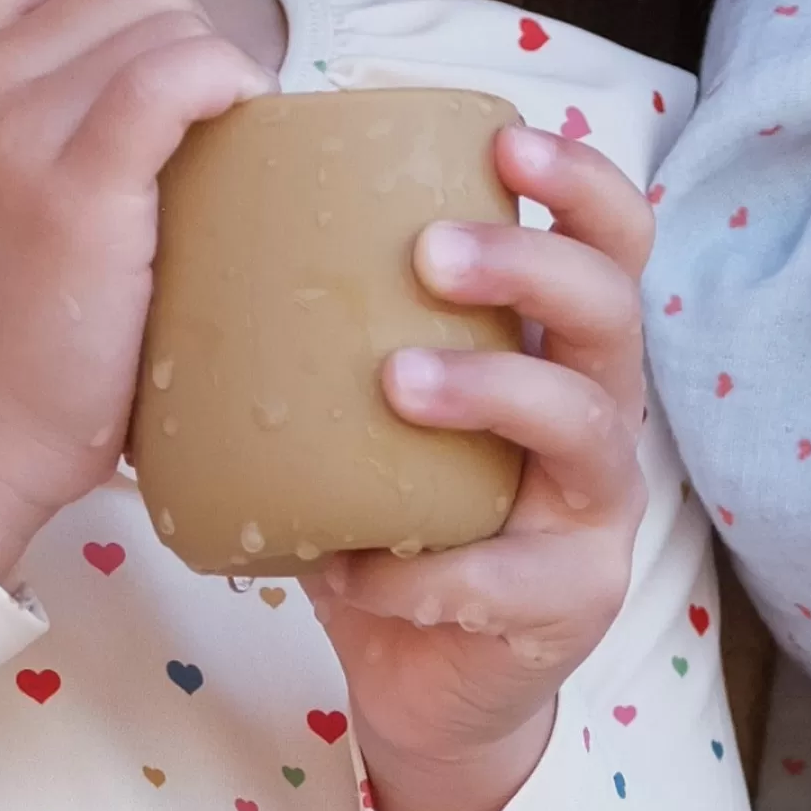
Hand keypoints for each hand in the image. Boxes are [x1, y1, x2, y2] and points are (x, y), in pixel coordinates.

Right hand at [0, 0, 275, 583]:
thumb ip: (32, 81)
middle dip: (189, 36)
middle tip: (196, 128)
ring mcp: (8, 130)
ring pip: (162, 25)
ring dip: (216, 74)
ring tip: (212, 156)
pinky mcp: (69, 189)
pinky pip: (176, 79)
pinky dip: (226, 87)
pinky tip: (240, 128)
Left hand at [301, 127, 652, 810]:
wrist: (418, 672)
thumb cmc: (390, 503)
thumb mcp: (367, 402)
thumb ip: (328, 323)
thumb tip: (200, 211)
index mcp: (552, 342)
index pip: (608, 236)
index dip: (577, 180)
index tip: (503, 138)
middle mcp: (596, 409)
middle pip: (611, 307)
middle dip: (528, 264)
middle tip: (428, 252)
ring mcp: (594, 508)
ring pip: (582, 424)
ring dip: (488, 389)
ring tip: (395, 381)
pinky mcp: (570, 600)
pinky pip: (509, 574)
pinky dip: (425, 569)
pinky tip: (356, 567)